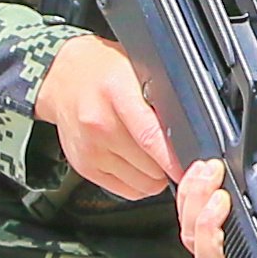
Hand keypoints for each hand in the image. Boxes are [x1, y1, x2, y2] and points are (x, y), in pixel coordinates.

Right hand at [34, 34, 182, 204]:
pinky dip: (139, 181)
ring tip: (150, 151)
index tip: (194, 167)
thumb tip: (193, 125)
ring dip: (154, 174)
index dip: (175, 159)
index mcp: (116, 93)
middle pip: (150, 165)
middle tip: (171, 148)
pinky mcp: (84, 167)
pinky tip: (135, 160)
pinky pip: (127, 190)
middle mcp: (99, 124)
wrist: (62, 79)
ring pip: (142, 183)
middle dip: (169, 163)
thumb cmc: (103, 71)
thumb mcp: (137, 67)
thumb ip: (162, 94)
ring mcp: (89, 149)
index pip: (150, 136)